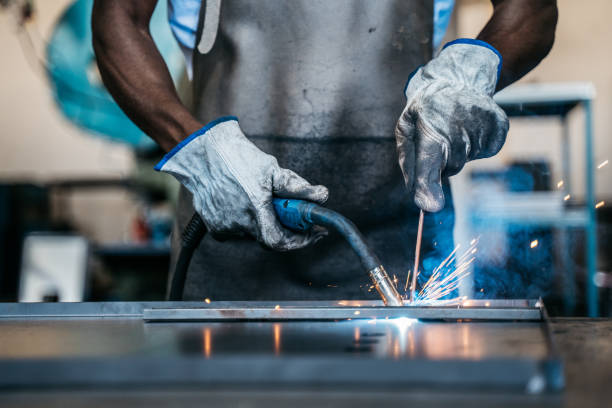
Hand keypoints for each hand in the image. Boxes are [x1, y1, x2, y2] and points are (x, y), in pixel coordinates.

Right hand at [156, 116, 328, 249]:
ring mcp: (224, 226)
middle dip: (284, 226)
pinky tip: (244, 200)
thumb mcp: (272, 168)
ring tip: (261, 197)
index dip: (300, 241)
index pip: (281, 242)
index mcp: (255, 210)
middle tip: (291, 211)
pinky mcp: (214, 225)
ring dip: (263, 220)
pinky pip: (237, 229)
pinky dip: (246, 219)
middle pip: (269, 237)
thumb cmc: (236, 157)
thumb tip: (322, 196)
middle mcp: (238, 223)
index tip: (312, 233)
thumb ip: (297, 187)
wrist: (201, 152)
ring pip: (253, 232)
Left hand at [395, 39, 508, 211]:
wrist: (459, 78)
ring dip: (457, 152)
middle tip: (438, 138)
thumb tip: (416, 194)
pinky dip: (475, 146)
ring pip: (466, 161)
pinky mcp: (500, 129)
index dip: (428, 185)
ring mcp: (484, 128)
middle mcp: (459, 129)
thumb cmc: (425, 109)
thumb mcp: (405, 130)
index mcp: (430, 128)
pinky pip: (484, 152)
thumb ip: (409, 164)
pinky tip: (469, 128)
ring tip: (454, 128)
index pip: (429, 162)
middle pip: (450, 168)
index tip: (430, 206)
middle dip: (441, 163)